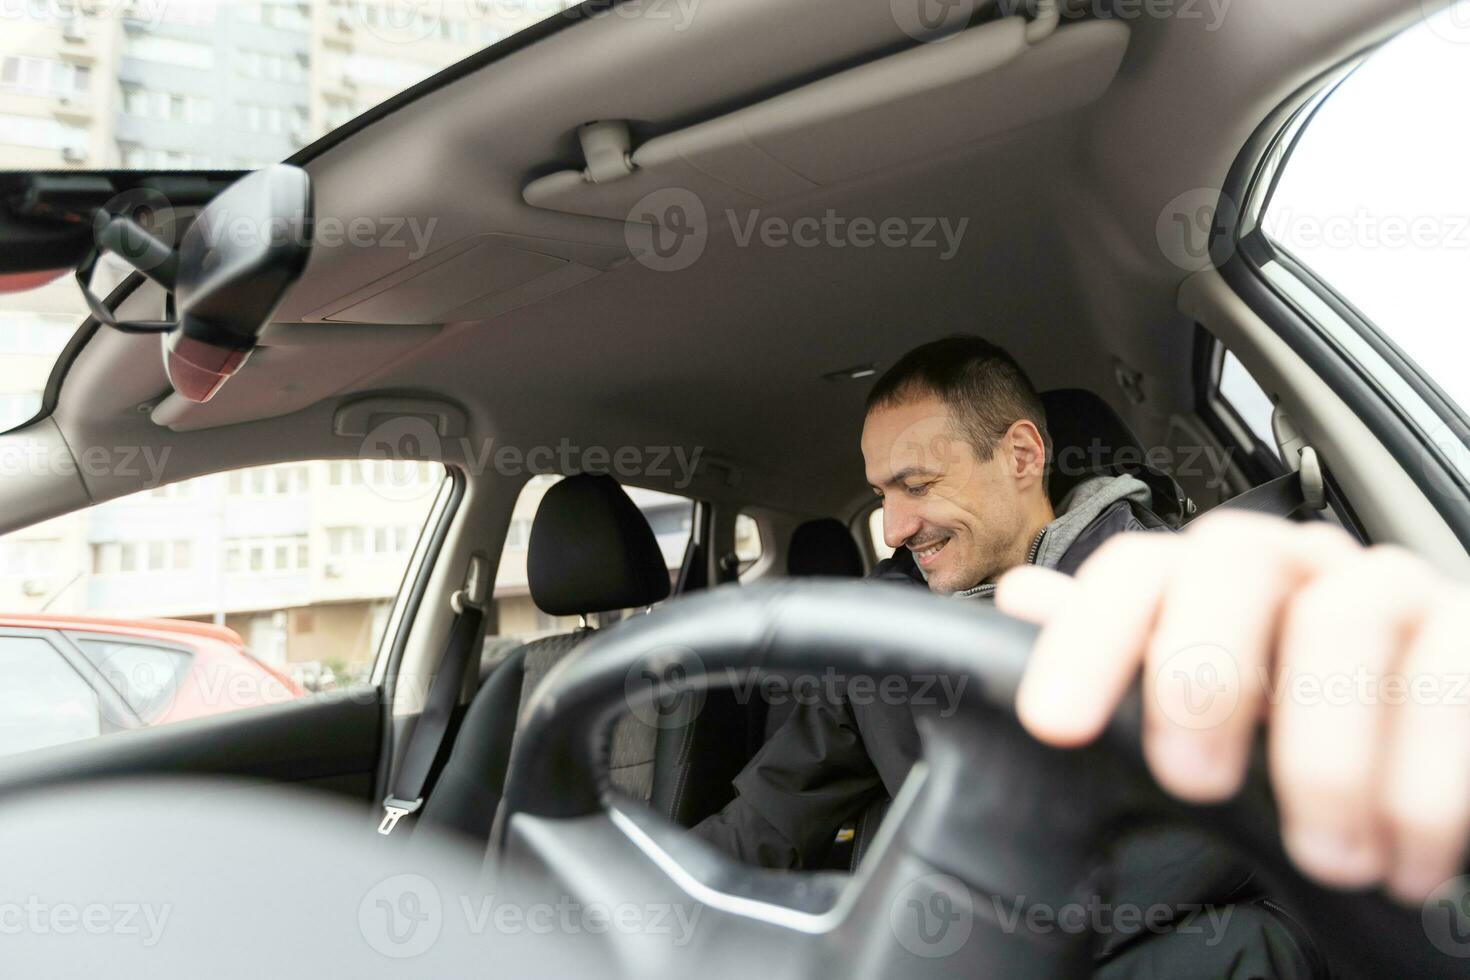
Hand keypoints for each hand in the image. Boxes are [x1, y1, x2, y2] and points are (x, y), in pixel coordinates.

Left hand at [995, 512, 1469, 902]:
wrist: (1428, 752)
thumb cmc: (1299, 725)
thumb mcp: (1202, 705)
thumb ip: (1124, 651)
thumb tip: (1024, 598)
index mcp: (1214, 581)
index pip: (1138, 569)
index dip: (1087, 636)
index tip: (1054, 723)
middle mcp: (1300, 566)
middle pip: (1233, 561)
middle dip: (1199, 674)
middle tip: (1193, 783)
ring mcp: (1392, 590)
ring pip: (1344, 621)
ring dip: (1324, 756)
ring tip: (1328, 856)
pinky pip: (1451, 680)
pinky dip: (1424, 787)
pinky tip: (1405, 855)